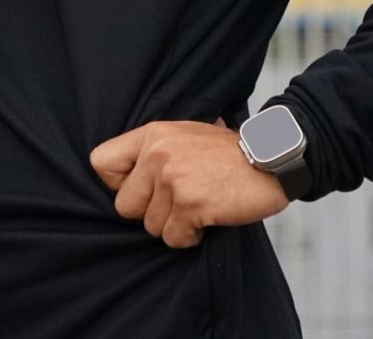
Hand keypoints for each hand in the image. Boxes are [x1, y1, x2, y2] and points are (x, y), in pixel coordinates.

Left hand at [89, 120, 288, 247]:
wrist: (272, 157)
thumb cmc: (228, 152)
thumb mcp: (183, 135)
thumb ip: (153, 152)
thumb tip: (126, 181)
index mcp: (151, 135)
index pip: (101, 163)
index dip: (118, 185)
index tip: (142, 189)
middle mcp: (157, 155)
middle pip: (125, 207)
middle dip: (151, 213)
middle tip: (179, 203)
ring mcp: (173, 180)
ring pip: (151, 227)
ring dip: (175, 226)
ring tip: (199, 207)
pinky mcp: (191, 204)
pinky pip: (174, 238)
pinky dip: (192, 236)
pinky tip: (209, 217)